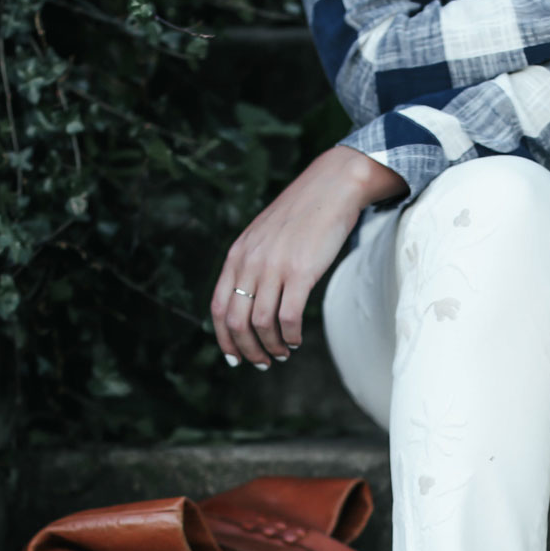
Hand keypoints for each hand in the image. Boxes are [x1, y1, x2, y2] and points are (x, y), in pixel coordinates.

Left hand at [210, 145, 405, 368]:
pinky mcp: (301, 273)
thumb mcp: (263, 236)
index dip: (224, 339)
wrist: (330, 188)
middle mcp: (250, 263)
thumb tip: (250, 299)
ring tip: (283, 353)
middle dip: (247, 350)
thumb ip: (252, 264)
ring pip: (262, 324)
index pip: (218, 307)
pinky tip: (296, 339)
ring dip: (271, 347)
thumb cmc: (301, 214)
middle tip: (262, 362)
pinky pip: (288, 318)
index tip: (235, 357)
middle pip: (237, 322)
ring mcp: (274, 268)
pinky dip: (290, 336)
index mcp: (237, 255)